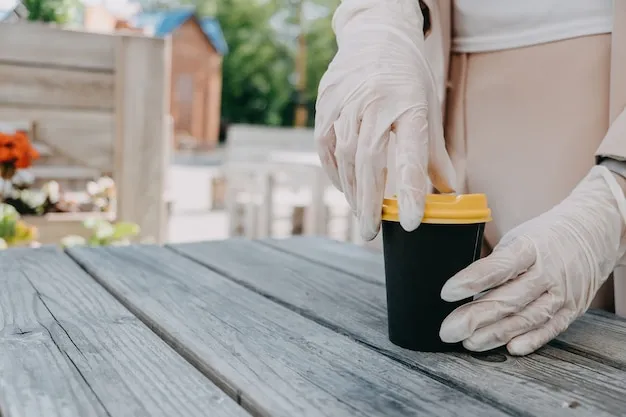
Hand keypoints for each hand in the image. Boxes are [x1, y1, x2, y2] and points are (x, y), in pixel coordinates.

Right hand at [315, 0, 455, 240]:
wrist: (375, 37)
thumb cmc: (407, 79)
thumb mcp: (429, 111)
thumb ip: (436, 156)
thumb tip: (450, 195)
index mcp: (409, 106)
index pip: (411, 155)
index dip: (411, 191)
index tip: (412, 222)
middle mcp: (375, 105)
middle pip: (368, 162)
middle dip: (369, 203)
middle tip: (371, 233)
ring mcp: (346, 105)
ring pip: (344, 158)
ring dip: (352, 192)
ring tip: (361, 216)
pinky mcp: (325, 107)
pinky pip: (326, 148)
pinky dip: (335, 173)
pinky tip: (346, 189)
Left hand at [439, 166, 625, 355]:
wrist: (594, 233)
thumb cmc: (545, 237)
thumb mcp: (517, 238)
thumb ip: (495, 264)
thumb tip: (466, 291)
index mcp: (529, 248)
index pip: (497, 267)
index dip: (471, 280)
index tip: (447, 292)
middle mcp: (546, 272)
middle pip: (508, 300)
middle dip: (474, 318)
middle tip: (449, 330)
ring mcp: (561, 292)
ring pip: (525, 319)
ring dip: (494, 335)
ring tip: (469, 343)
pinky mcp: (572, 309)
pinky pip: (550, 329)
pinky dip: (530, 341)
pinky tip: (509, 348)